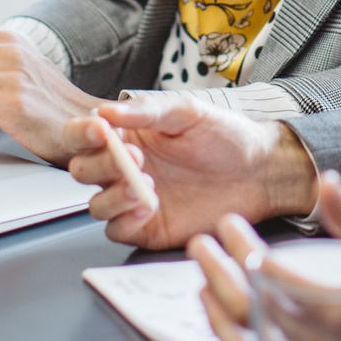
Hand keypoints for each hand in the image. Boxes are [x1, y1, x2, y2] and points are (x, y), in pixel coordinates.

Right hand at [61, 95, 316, 250]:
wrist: (260, 171)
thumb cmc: (224, 137)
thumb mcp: (186, 112)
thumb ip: (146, 111)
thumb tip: (106, 110)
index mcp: (126, 136)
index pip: (82, 136)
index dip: (80, 134)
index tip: (98, 130)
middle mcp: (123, 168)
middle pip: (82, 171)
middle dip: (100, 165)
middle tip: (134, 157)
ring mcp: (133, 200)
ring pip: (96, 205)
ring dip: (112, 195)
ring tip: (145, 183)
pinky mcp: (148, 228)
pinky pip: (118, 230)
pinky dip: (125, 221)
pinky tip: (148, 207)